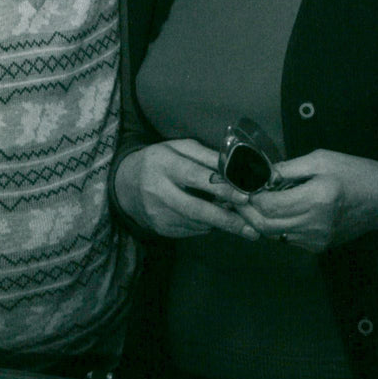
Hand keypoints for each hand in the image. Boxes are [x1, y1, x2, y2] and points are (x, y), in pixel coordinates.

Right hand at [114, 140, 255, 239]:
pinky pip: (191, 230)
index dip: (221, 188)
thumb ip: (206, 156)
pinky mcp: (160, 229)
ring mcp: (158, 214)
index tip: (244, 197)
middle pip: (196, 209)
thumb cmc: (160, 160)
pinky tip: (215, 220)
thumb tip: (235, 167)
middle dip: (226, 219)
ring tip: (243, 225)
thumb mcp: (179, 148)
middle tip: (252, 229)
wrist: (125, 184)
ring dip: (221, 224)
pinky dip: (207, 226)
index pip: (195, 177)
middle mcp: (158, 190)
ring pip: (196, 223)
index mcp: (164, 163)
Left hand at [236, 151, 377, 252]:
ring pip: (272, 234)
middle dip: (244, 209)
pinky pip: (285, 237)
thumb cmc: (355, 173)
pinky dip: (271, 224)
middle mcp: (315, 225)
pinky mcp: (317, 246)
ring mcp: (316, 240)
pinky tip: (266, 210)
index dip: (246, 195)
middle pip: (264, 224)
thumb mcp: (321, 159)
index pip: (268, 205)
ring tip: (242, 200)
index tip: (232, 183)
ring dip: (254, 218)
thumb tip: (260, 172)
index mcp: (317, 199)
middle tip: (229, 192)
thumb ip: (288, 168)